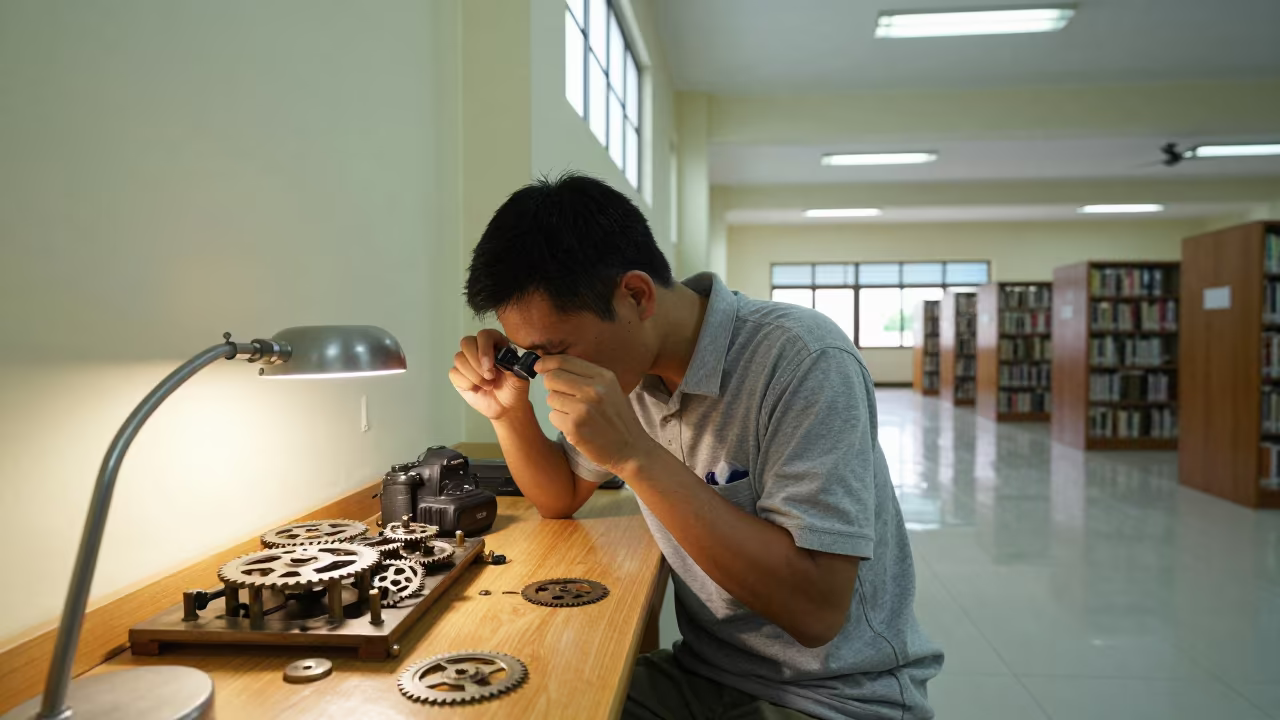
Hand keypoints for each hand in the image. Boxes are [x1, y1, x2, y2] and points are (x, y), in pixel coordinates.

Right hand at [449, 330, 529, 419]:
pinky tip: (477, 388)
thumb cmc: (514, 389)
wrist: (506, 407)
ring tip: (488, 385)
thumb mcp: (520, 377)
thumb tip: (498, 360)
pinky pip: (454, 373)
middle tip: (490, 377)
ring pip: (459, 358)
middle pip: (466, 343)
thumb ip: (511, 365)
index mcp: (495, 344)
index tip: (490, 365)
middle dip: (476, 362)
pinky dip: (466, 383)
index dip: (484, 348)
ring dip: (474, 375)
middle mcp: (479, 349)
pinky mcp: (459, 375)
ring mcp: (467, 362)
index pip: (484, 335)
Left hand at [538, 355, 657, 474]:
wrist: (631, 449)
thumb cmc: (617, 419)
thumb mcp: (610, 389)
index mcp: (603, 377)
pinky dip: (560, 422)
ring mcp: (584, 408)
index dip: (547, 362)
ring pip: (550, 398)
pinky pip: (553, 416)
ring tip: (576, 415)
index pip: (565, 360)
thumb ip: (586, 376)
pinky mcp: (575, 426)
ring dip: (558, 407)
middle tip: (564, 397)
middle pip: (552, 377)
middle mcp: (594, 389)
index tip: (539, 366)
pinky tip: (576, 427)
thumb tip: (550, 366)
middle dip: (552, 387)